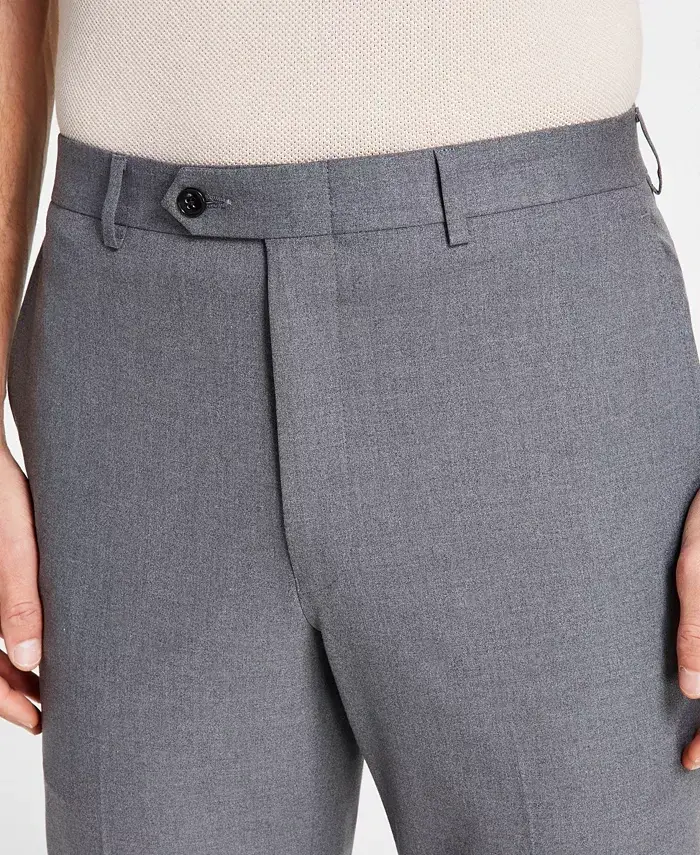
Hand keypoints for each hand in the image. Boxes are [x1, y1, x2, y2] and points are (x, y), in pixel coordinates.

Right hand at [0, 443, 40, 733]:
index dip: (5, 703)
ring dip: (11, 666)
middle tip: (51, 707)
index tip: (39, 721)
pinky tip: (37, 641)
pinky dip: (9, 636)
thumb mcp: (13, 543)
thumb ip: (18, 598)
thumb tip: (30, 660)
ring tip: (51, 679)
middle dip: (11, 690)